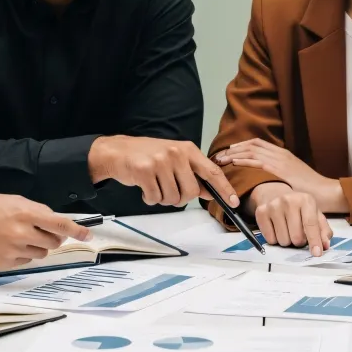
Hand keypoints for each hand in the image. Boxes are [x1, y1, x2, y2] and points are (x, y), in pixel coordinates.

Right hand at [0, 194, 91, 268]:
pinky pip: (25, 261)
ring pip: (41, 252)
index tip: (87, 234)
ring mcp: (14, 250)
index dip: (77, 230)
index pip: (60, 224)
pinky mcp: (5, 263)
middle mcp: (22, 233)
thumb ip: (36, 210)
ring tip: (21, 235)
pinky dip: (23, 254)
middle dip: (53, 235)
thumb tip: (53, 221)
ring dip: (38, 245)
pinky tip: (9, 244)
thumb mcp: (14, 200)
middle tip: (42, 229)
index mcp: (26, 213)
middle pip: (54, 241)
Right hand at [90, 135, 238, 208]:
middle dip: (180, 198)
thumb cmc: (148, 156)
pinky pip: (155, 198)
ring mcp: (161, 161)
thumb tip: (211, 192)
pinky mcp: (145, 171)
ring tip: (154, 185)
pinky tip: (144, 186)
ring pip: (172, 198)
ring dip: (162, 198)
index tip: (234, 202)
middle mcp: (177, 153)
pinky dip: (149, 198)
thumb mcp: (174, 159)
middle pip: (191, 192)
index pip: (212, 171)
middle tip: (168, 190)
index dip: (224, 188)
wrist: (118, 151)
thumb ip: (193, 174)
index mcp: (188, 149)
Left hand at [214, 139, 346, 211]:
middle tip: (220, 155)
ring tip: (222, 158)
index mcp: (283, 154)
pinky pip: (258, 162)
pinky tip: (234, 162)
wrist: (326, 192)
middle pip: (252, 146)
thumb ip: (280, 175)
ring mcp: (281, 161)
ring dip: (235, 154)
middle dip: (234, 149)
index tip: (229, 151)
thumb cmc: (311, 189)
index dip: (241, 146)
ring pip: (252, 151)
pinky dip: (244, 160)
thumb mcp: (294, 177)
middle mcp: (281, 154)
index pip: (257, 144)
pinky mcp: (281, 170)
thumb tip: (266, 178)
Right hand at [248, 183, 332, 255]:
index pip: (311, 224)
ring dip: (287, 241)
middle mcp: (288, 200)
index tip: (317, 253)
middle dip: (299, 242)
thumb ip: (323, 230)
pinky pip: (270, 239)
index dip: (314, 240)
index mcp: (305, 200)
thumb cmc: (298, 208)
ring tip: (287, 230)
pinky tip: (277, 229)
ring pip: (283, 240)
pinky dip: (275, 239)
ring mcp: (273, 206)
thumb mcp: (314, 214)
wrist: (274, 193)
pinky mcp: (260, 213)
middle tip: (298, 234)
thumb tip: (325, 245)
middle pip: (296, 237)